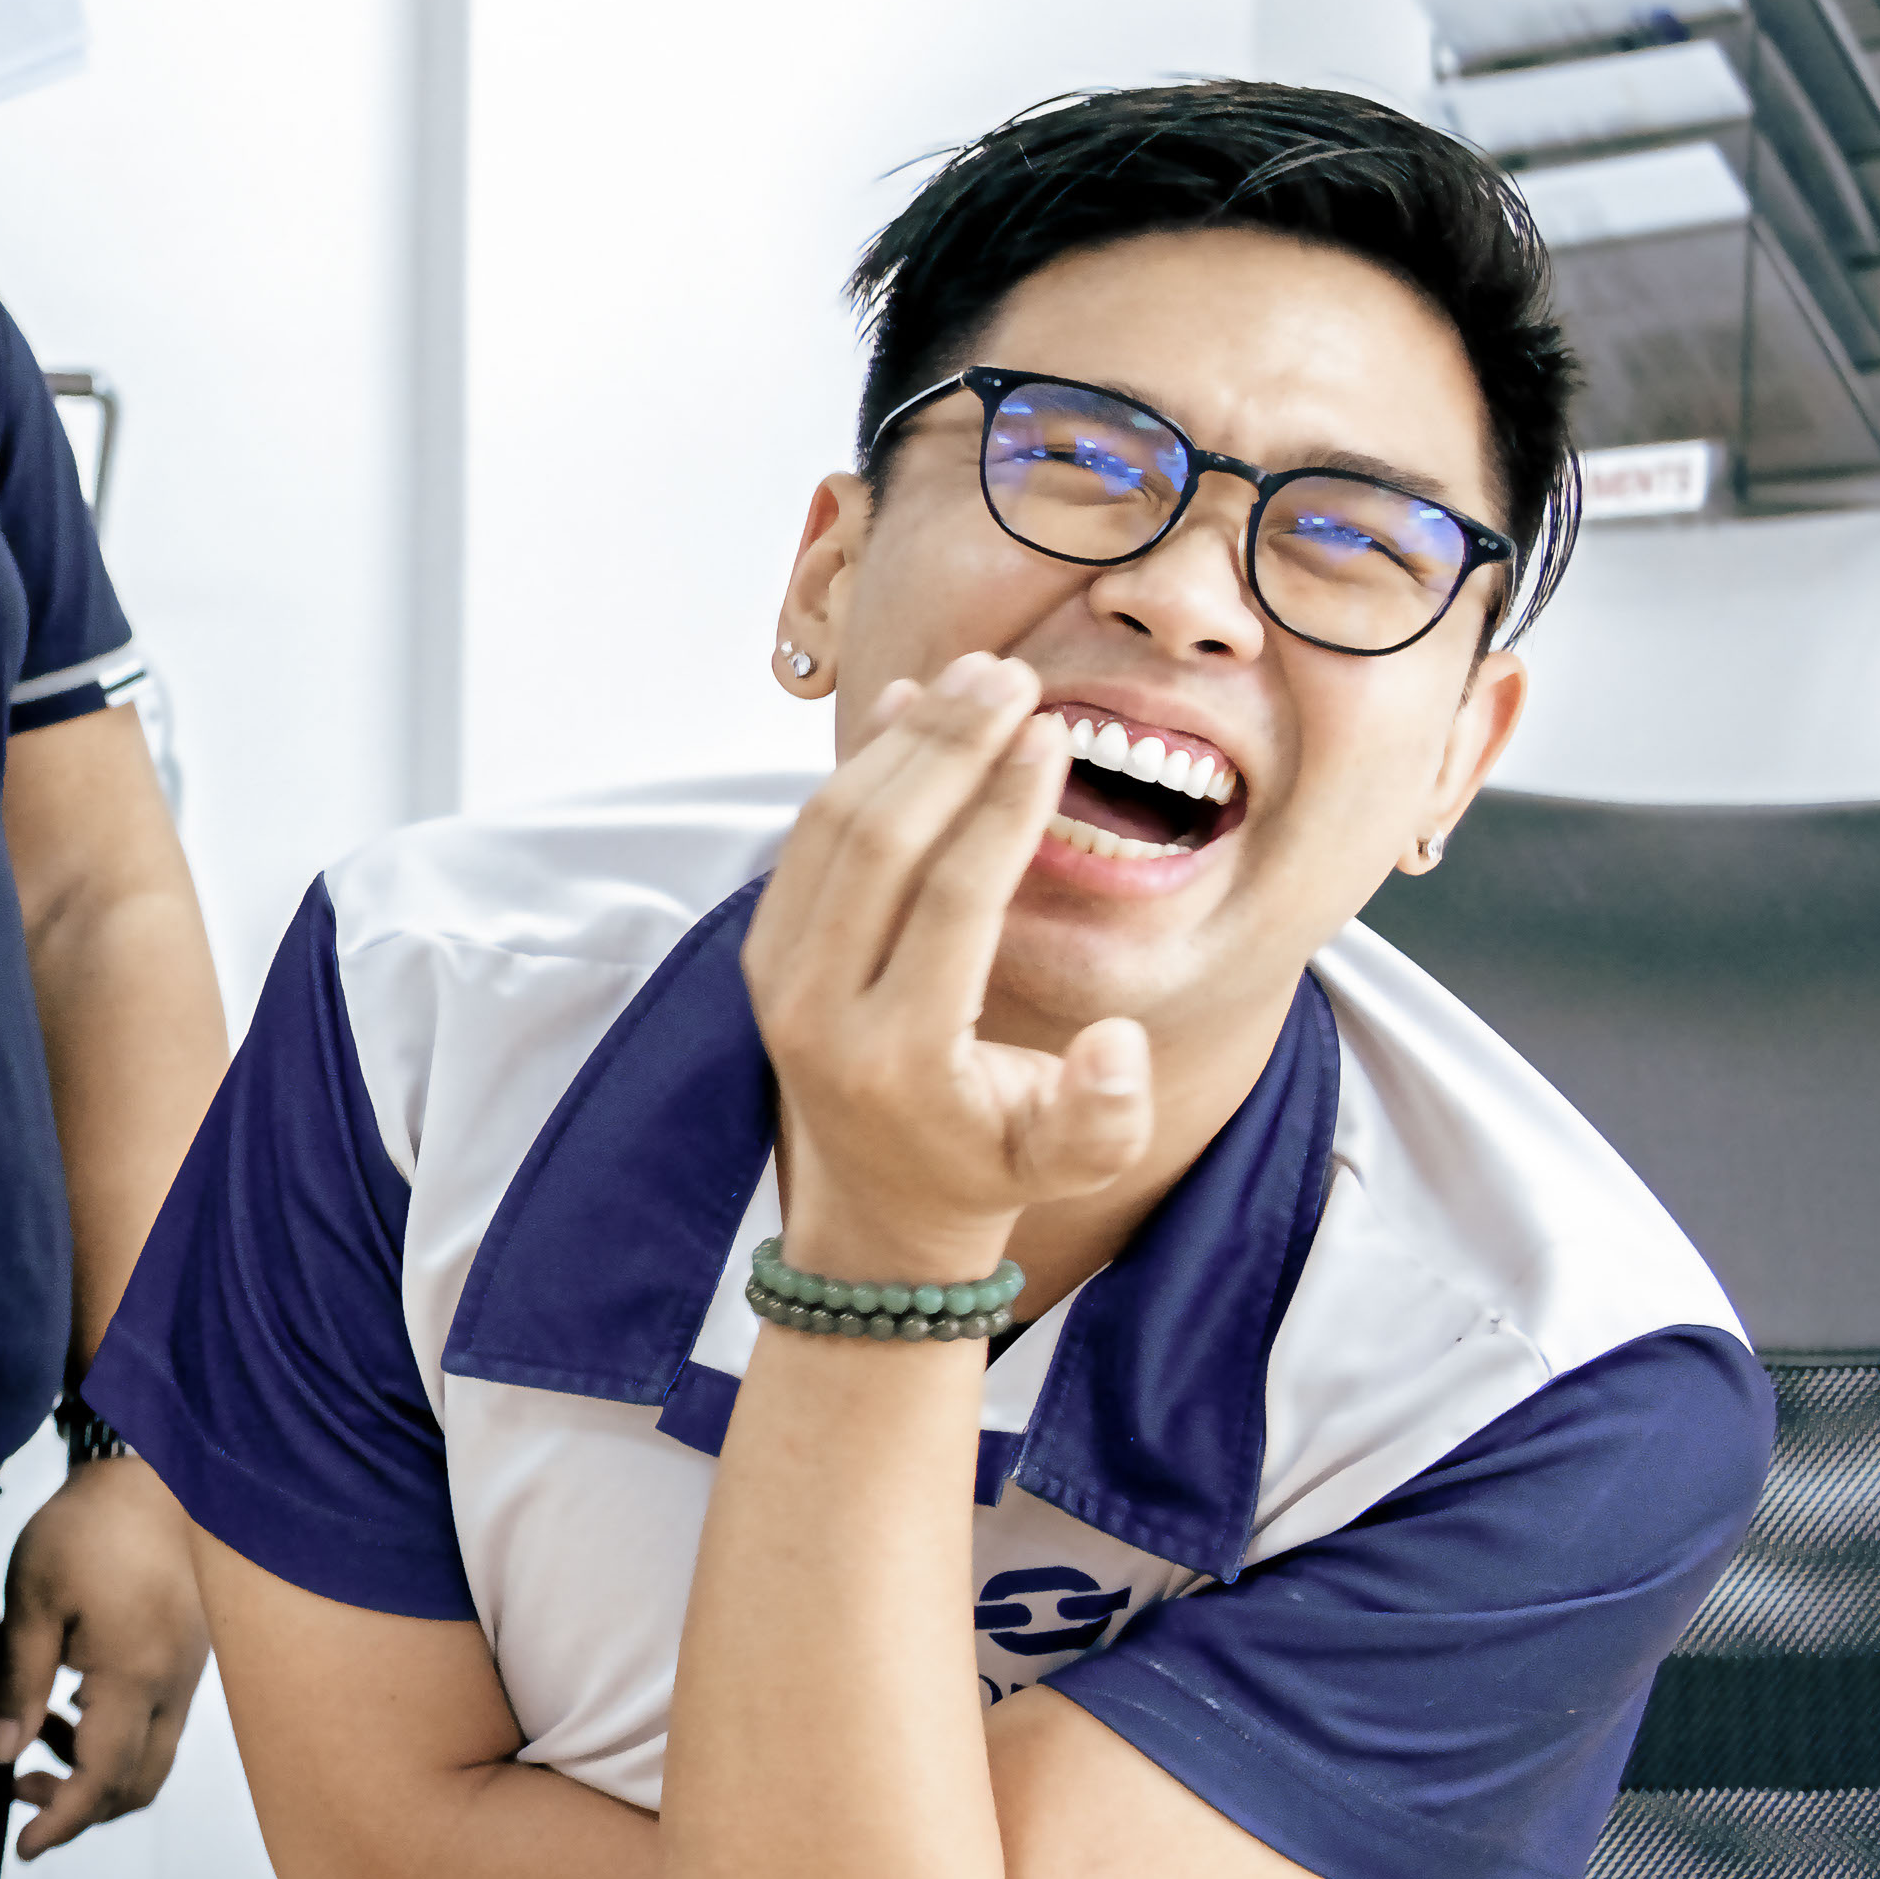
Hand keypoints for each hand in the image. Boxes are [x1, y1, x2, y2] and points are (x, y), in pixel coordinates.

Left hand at [0, 1451, 209, 1854]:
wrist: (156, 1480)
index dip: (62, 1821)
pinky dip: (115, 1741)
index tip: (23, 1848)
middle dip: (78, 1807)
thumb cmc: (86, 1531)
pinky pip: (158, 1728)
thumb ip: (17, 1683)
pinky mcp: (189, 1663)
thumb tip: (0, 1754)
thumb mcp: (31, 1600)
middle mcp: (173, 1690)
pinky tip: (69, 1708)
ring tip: (35, 1740)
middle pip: (136, 1786)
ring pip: (152, 1762)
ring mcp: (188, 1679)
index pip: (102, 1780)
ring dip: (95, 1774)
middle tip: (17, 1787)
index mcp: (135, 1678)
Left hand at [740, 649, 1153, 1278]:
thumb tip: (1116, 1042)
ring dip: (905, 739)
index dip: (1002, 809)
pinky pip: (807, 836)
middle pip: (879, 843)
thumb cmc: (992, 1163)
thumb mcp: (1070, 1162)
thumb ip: (1103, 1115)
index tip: (1054, 734)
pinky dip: (859, 765)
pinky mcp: (763, 948)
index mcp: (899, 1057)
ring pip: (831, 826)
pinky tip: (912, 706)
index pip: (951, 902)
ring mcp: (777, 975)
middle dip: (950, 746)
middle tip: (1016, 675)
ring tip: (980, 677)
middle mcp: (819, 1010)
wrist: (878, 1203)